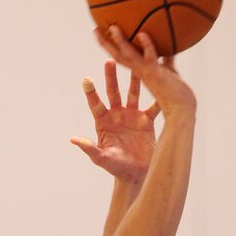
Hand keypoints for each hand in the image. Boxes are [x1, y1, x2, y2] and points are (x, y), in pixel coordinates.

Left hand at [70, 59, 158, 182]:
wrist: (136, 174)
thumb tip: (73, 140)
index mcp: (103, 122)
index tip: (86, 79)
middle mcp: (117, 115)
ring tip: (135, 64)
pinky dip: (157, 98)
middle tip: (110, 61)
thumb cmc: (116, 167)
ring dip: (134, 80)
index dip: (91, 92)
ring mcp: (132, 116)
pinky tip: (161, 85)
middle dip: (111, 77)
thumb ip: (89, 148)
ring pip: (133, 94)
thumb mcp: (101, 158)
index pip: (96, 104)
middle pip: (113, 92)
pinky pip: (152, 107)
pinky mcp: (146, 121)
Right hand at [94, 26, 196, 117]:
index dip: (112, 49)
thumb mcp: (170, 74)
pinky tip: (142, 34)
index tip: (104, 36)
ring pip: (129, 58)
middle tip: (96, 30)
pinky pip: (150, 59)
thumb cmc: (177, 98)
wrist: (182, 114)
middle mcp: (139, 76)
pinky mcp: (156, 77)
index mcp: (140, 75)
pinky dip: (146, 46)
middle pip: (119, 58)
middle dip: (106, 45)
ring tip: (112, 28)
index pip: (122, 60)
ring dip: (120, 42)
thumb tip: (170, 49)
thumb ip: (166, 62)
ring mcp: (146, 76)